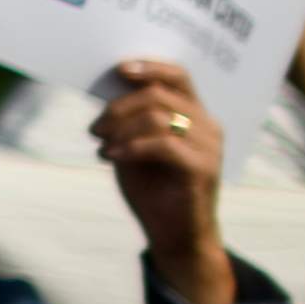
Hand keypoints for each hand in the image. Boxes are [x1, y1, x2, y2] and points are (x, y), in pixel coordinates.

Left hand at [88, 57, 234, 303]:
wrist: (173, 237)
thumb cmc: (153, 190)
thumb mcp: (134, 146)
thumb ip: (129, 119)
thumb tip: (108, 89)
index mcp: (196, 115)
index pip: (178, 76)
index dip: (149, 67)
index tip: (118, 69)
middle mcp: (208, 127)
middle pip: (161, 95)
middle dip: (119, 107)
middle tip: (95, 127)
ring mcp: (209, 148)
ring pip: (159, 118)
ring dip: (121, 129)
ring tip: (102, 145)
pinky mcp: (203, 170)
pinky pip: (163, 145)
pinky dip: (131, 146)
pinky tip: (112, 156)